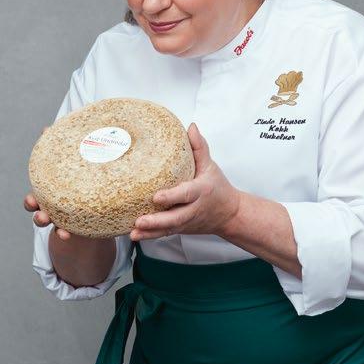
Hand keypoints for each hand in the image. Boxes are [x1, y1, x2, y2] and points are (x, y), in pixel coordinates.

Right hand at [24, 126, 77, 240]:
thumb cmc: (81, 175)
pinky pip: (71, 233)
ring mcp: (66, 220)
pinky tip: (68, 234)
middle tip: (43, 215)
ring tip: (60, 231)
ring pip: (55, 227)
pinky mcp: (79, 226)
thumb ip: (61, 148)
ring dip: (55, 229)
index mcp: (50, 195)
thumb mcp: (73, 162)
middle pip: (40, 216)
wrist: (101, 198)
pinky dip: (66, 234)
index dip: (31, 201)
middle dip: (39, 217)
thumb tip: (46, 129)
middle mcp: (55, 209)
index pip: (35, 199)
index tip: (32, 199)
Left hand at [130, 123, 240, 240]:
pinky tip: (134, 235)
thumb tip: (191, 127)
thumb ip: (199, 148)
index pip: (186, 194)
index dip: (172, 196)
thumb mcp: (210, 166)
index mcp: (201, 191)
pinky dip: (150, 236)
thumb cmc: (218, 188)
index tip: (157, 197)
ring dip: (150, 232)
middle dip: (157, 221)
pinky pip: (165, 233)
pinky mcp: (181, 229)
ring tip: (133, 233)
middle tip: (140, 221)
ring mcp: (187, 222)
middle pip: (176, 217)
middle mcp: (193, 209)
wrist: (229, 215)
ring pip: (168, 229)